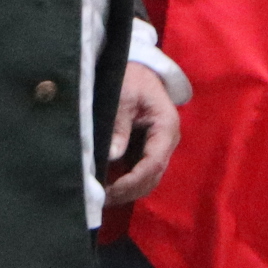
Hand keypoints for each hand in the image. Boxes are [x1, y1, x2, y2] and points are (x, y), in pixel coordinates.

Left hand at [104, 64, 180, 205]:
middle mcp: (166, 141)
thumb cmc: (130, 77)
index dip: (132, 181)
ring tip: (102, 197)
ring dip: (127, 191)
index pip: (153, 163)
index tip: (110, 190)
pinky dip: (126, 182)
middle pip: (153, 177)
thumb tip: (113, 156)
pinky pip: (140, 172)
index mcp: (165, 127)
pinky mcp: (147, 149)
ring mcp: (158, 147)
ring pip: (148, 179)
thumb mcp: (123, 96)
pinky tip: (107, 186)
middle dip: (129, 191)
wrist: (137, 68)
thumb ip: (119, 126)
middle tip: (101, 199)